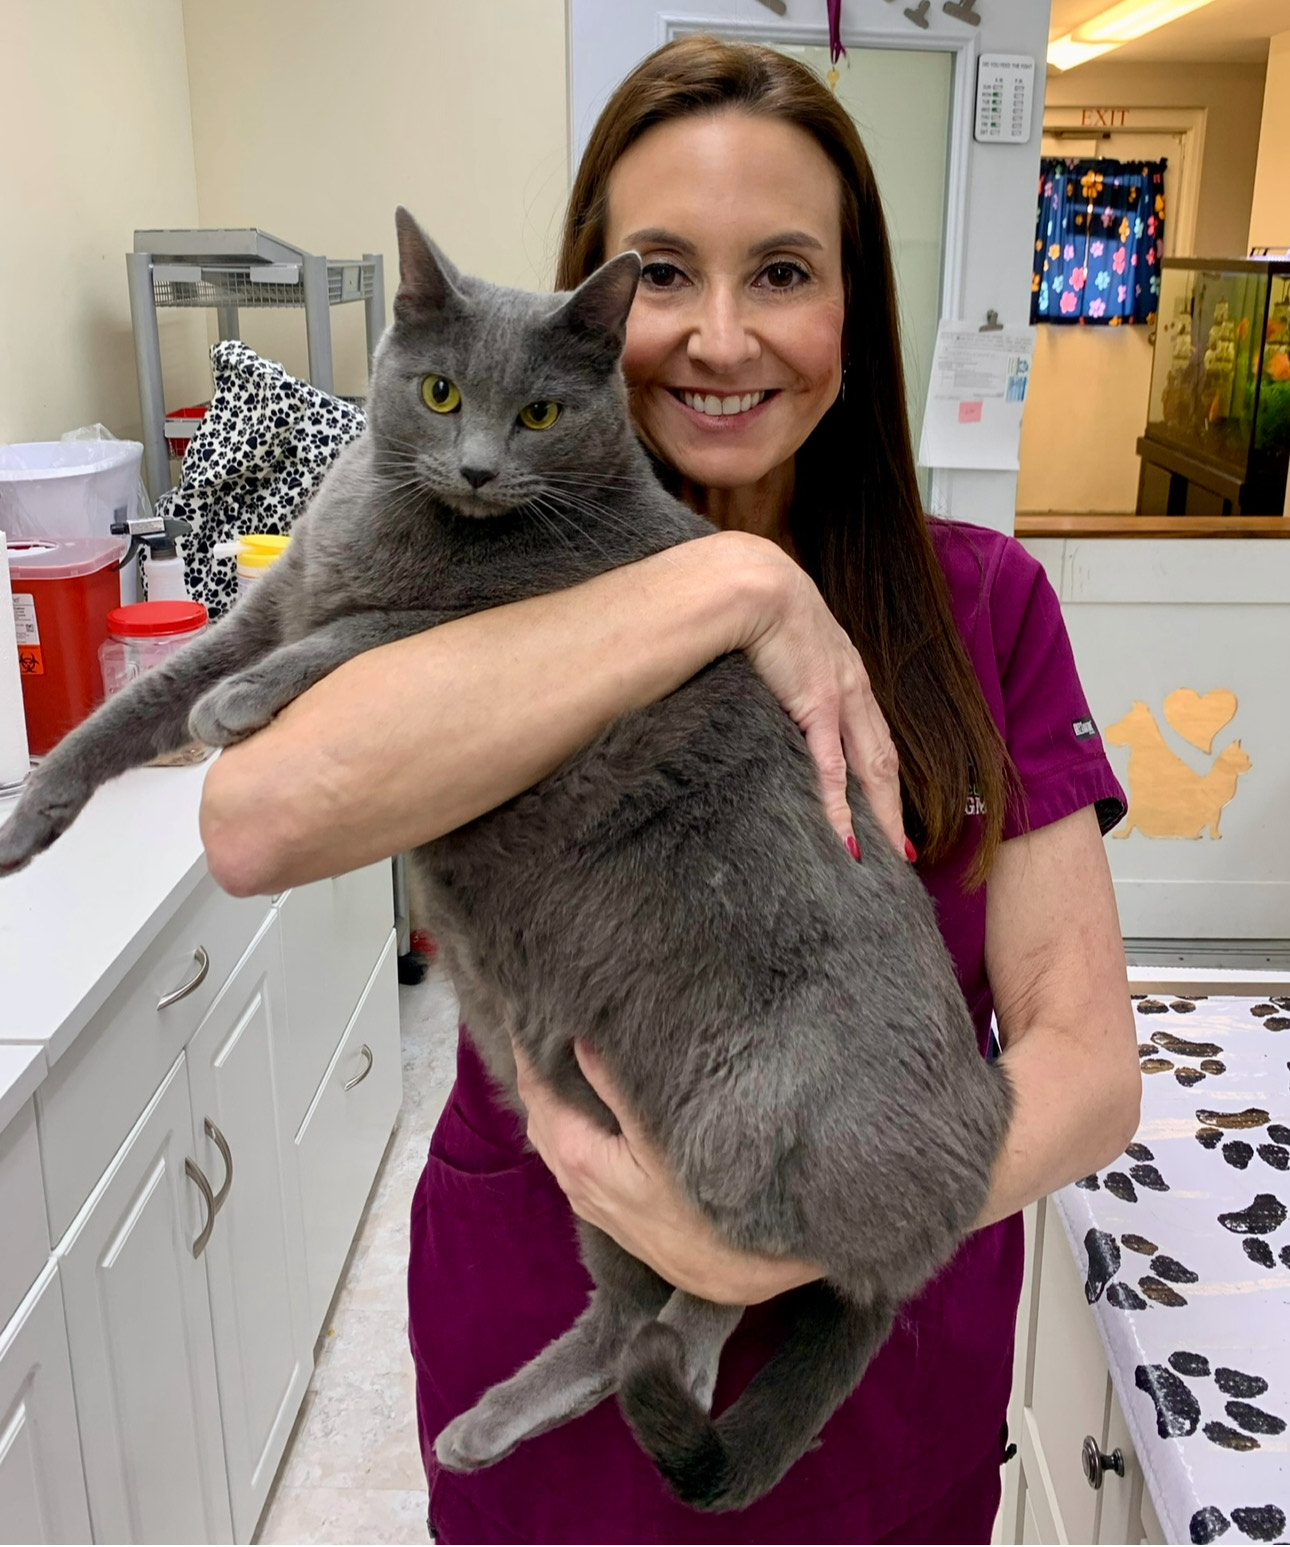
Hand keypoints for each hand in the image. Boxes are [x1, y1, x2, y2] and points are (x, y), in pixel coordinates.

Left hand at [514, 1040, 820, 1305]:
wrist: (737, 1273)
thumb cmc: (705, 1203)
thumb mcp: (661, 1139)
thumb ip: (616, 1089)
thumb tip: (581, 1041)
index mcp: (577, 1157)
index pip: (536, 1090)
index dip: (530, 1050)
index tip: (530, 1012)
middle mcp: (572, 1181)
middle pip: (539, 1113)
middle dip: (537, 1070)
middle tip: (545, 1024)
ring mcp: (588, 1200)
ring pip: (552, 1138)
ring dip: (552, 1099)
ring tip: (562, 1057)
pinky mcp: (608, 1211)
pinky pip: (569, 1157)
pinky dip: (566, 1125)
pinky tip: (585, 1109)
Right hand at [718, 531, 907, 859]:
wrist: (749, 581)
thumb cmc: (753, 601)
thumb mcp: (779, 636)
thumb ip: (783, 666)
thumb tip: (768, 684)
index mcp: (844, 672)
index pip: (872, 734)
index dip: (884, 775)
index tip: (890, 808)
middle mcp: (853, 688)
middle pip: (883, 760)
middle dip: (896, 808)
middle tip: (905, 851)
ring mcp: (839, 698)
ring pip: (871, 770)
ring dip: (883, 816)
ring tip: (891, 857)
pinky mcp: (817, 705)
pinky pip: (832, 769)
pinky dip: (841, 807)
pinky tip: (847, 838)